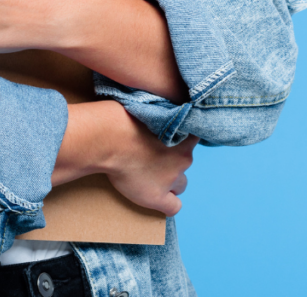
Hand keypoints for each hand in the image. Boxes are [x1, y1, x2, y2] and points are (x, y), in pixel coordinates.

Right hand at [53, 101, 196, 215]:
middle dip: (173, 161)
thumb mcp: (152, 105)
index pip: (193, 141)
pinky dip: (167, 203)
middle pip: (184, 163)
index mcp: (185, 135)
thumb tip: (170, 99)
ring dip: (170, 180)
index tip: (167, 139)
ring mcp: (172, 179)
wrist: (113, 138)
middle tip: (153, 154)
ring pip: (179, 184)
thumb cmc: (127, 116)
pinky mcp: (158, 197)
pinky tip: (156, 196)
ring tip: (149, 173)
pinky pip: (173, 207)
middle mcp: (184, 157)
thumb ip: (166, 109)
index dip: (180, 142)